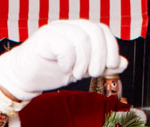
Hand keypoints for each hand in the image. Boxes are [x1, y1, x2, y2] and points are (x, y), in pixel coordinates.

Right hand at [0, 20, 126, 100]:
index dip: (111, 48)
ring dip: (83, 62)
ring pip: (81, 39)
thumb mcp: (83, 69)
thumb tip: (123, 63)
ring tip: (76, 74)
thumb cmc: (53, 69)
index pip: (102, 30)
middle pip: (94, 31)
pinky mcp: (44, 39)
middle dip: (99, 56)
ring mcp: (56, 30)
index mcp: (80, 31)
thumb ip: (101, 65)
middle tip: (92, 73)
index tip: (110, 67)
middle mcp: (69, 26)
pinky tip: (65, 69)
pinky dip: (69, 61)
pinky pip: (64, 45)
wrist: (26, 76)